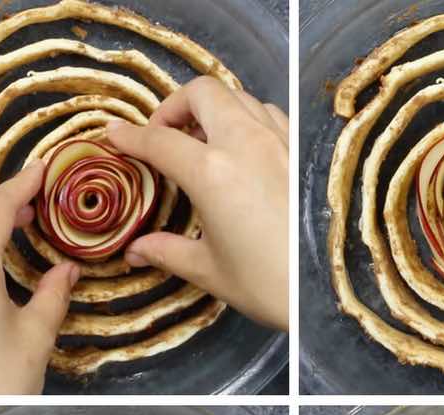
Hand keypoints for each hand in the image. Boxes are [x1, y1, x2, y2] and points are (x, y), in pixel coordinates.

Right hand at [106, 76, 287, 330]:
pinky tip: (245, 151)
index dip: (131, 136)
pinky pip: (270, 116)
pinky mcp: (303, 153)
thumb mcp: (210, 271)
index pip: (159, 139)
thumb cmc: (268, 286)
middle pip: (202, 93)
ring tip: (203, 142)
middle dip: (174, 106)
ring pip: (240, 98)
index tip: (115, 135)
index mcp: (212, 172)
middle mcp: (246, 143)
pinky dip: (249, 120)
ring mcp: (280, 142)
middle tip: (163, 134)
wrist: (328, 293)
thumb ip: (167, 251)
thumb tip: (135, 250)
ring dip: (214, 110)